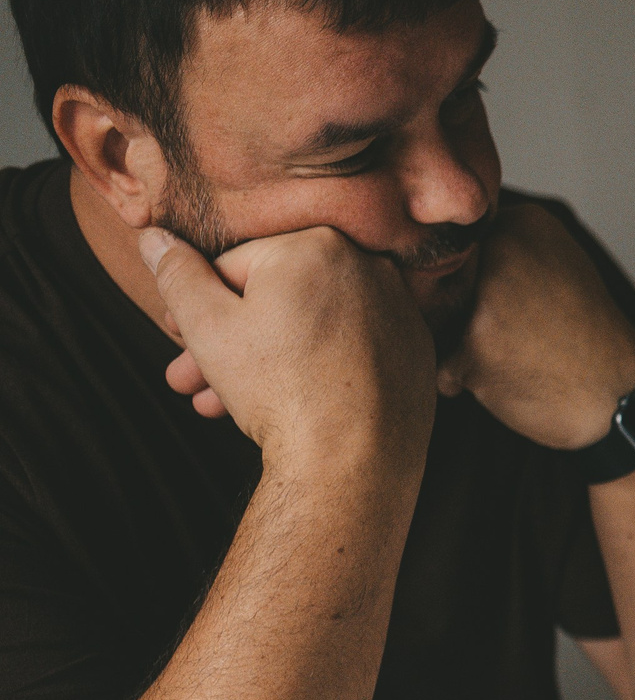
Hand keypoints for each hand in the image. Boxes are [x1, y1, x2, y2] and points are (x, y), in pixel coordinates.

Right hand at [145, 226, 434, 470]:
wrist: (353, 462)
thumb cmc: (278, 389)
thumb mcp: (207, 326)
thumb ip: (177, 275)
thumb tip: (154, 238)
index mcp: (318, 243)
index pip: (237, 265)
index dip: (199, 302)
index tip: (176, 335)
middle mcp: (369, 267)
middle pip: (278, 300)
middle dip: (224, 341)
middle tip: (186, 378)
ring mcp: (399, 310)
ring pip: (311, 328)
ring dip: (261, 362)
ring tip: (216, 403)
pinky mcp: (414, 351)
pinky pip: (350, 350)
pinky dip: (315, 370)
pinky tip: (280, 405)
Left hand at [440, 202, 634, 449]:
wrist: (622, 397)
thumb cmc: (589, 342)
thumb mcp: (560, 269)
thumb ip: (507, 250)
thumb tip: (436, 252)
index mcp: (525, 222)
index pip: (458, 245)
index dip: (474, 281)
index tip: (516, 305)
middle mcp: (504, 247)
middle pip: (438, 282)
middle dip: (461, 313)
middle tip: (517, 335)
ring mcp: (488, 294)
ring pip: (437, 323)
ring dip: (463, 347)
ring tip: (517, 358)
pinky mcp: (474, 344)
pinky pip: (443, 365)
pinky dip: (466, 380)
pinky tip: (513, 380)